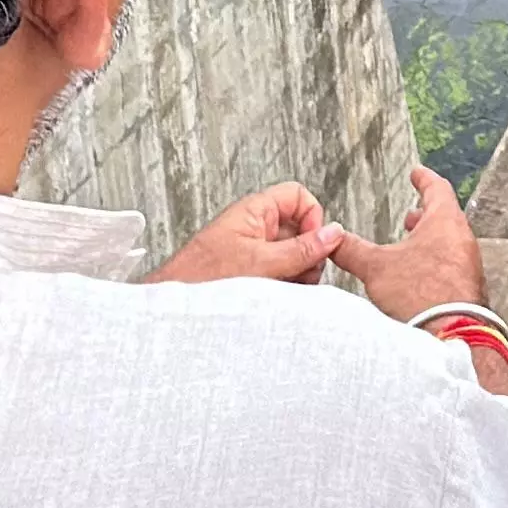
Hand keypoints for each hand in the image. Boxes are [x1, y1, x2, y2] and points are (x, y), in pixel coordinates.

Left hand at [144, 182, 342, 284]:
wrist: (174, 310)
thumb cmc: (200, 279)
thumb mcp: (260, 262)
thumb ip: (301, 249)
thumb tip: (333, 233)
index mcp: (255, 211)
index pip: (298, 196)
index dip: (312, 216)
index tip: (314, 242)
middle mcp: (257, 228)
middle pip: (302, 229)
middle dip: (307, 253)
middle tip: (298, 272)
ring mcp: (256, 252)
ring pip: (296, 256)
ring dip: (298, 274)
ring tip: (281, 288)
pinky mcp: (254, 274)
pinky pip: (284, 274)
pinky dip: (286, 286)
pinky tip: (275, 298)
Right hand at [328, 166, 489, 326]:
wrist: (451, 333)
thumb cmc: (422, 295)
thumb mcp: (376, 267)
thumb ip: (352, 250)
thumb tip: (333, 239)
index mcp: (445, 222)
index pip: (437, 189)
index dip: (424, 179)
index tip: (418, 173)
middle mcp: (462, 240)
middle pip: (445, 216)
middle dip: (424, 215)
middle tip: (412, 215)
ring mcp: (469, 265)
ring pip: (449, 243)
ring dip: (430, 241)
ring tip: (411, 249)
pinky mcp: (468, 288)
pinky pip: (452, 267)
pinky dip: (436, 264)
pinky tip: (420, 279)